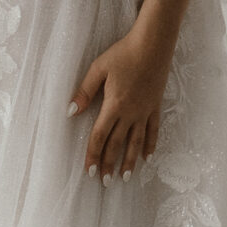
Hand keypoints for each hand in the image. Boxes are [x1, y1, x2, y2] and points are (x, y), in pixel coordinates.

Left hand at [71, 24, 171, 179]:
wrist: (153, 44)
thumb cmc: (123, 53)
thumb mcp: (99, 69)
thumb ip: (85, 91)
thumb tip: (71, 111)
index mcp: (114, 105)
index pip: (100, 136)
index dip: (93, 155)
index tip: (89, 170)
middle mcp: (130, 113)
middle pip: (117, 144)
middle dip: (109, 164)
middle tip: (105, 182)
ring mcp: (145, 111)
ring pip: (137, 142)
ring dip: (131, 161)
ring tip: (126, 177)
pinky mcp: (155, 106)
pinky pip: (153, 130)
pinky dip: (151, 145)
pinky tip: (148, 157)